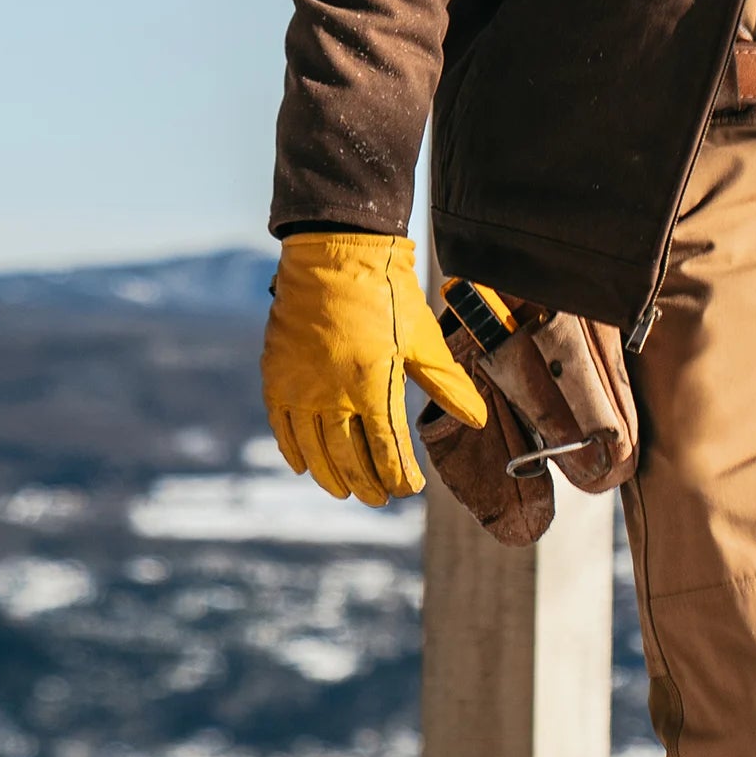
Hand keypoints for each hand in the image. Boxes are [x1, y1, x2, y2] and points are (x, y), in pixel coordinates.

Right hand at [260, 233, 484, 506]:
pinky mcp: (277, 377)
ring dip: (331, 476)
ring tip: (346, 492)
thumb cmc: (388, 296)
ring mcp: (301, 388)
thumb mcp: (425, 339)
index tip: (409, 489)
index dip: (398, 475)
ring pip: (314, 450)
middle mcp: (333, 394)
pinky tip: (304, 467)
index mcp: (373, 385)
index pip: (387, 448)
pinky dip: (293, 451)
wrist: (335, 257)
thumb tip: (478, 420)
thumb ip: (447, 384)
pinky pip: (282, 427)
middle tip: (379, 499)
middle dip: (367, 483)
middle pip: (349, 457)